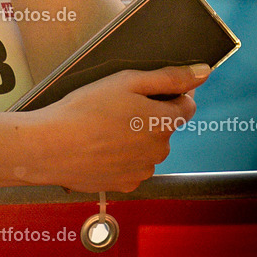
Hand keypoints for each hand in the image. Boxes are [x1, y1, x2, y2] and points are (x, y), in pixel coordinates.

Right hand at [27, 64, 208, 193]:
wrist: (51, 146)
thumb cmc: (85, 109)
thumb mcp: (127, 81)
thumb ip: (169, 77)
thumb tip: (204, 72)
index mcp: (163, 121)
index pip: (186, 105)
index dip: (169, 94)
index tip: (146, 90)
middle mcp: (160, 150)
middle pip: (165, 127)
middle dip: (148, 116)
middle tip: (116, 106)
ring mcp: (143, 170)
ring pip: (148, 147)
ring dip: (135, 137)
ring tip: (104, 127)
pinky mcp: (126, 184)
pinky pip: (133, 165)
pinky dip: (122, 156)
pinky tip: (101, 146)